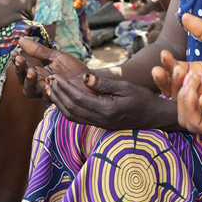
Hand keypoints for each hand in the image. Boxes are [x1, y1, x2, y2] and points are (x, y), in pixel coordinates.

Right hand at [12, 37, 89, 99]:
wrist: (91, 79)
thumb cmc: (74, 69)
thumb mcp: (56, 56)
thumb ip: (39, 51)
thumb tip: (20, 39)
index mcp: (39, 74)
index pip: (23, 69)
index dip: (17, 62)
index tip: (14, 53)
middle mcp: (41, 85)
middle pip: (23, 82)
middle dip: (20, 71)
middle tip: (20, 60)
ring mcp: (49, 93)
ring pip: (31, 92)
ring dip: (29, 82)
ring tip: (31, 71)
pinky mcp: (59, 99)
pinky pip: (49, 97)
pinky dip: (47, 90)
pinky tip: (48, 81)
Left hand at [44, 73, 164, 129]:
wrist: (153, 116)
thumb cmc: (143, 98)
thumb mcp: (126, 87)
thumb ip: (104, 83)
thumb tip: (85, 76)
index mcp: (107, 109)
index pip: (78, 98)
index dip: (64, 87)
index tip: (54, 76)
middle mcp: (100, 120)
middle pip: (71, 108)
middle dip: (57, 94)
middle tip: (48, 80)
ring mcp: (99, 124)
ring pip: (71, 116)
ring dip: (58, 103)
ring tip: (49, 90)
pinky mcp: (99, 125)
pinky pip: (78, 119)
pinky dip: (66, 109)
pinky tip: (61, 100)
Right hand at [152, 14, 201, 139]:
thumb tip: (184, 16)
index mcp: (198, 81)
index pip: (174, 79)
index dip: (165, 69)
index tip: (165, 54)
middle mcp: (201, 99)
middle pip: (174, 99)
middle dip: (167, 85)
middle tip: (175, 69)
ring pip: (185, 118)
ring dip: (182, 99)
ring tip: (190, 80)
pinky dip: (199, 112)